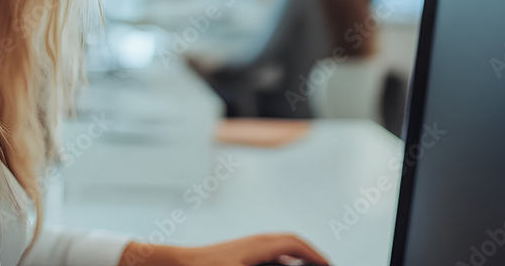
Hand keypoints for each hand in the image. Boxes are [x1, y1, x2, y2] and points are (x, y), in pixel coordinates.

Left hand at [119, 233, 329, 265]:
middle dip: (308, 254)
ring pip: (278, 248)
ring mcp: (246, 246)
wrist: (176, 264)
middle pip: (290, 243)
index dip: (314, 255)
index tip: (328, 265)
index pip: (295, 244)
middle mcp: (254, 241)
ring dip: (294, 258)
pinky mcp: (238, 253)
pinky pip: (267, 253)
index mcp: (258, 245)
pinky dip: (280, 261)